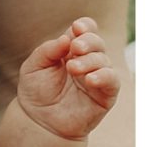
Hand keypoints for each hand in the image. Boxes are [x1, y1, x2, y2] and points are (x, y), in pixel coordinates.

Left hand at [17, 17, 119, 138]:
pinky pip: (112, 81)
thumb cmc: (35, 91)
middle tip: (75, 48)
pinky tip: (90, 79)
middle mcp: (87, 61)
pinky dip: (104, 77)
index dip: (85, 27)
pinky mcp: (105, 95)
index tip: (76, 28)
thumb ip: (47, 51)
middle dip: (88, 42)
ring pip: (104, 61)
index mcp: (70, 50)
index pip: (85, 31)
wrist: (39, 120)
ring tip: (73, 69)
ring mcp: (97, 77)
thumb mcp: (33, 67)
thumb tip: (66, 38)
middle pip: (97, 43)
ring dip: (90, 61)